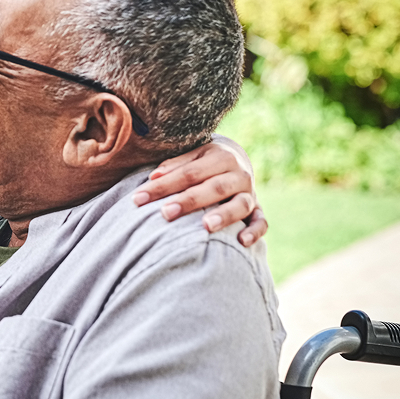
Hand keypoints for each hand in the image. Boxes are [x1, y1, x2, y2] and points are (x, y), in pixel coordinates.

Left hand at [132, 140, 265, 246]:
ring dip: (224, 215)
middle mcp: (238, 174)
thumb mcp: (192, 156)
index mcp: (220, 157)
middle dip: (188, 201)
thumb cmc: (204, 162)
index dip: (162, 186)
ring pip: (240, 204)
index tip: (138, 199)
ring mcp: (250, 193)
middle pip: (212, 188)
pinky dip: (254, 232)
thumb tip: (154, 176)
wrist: (238, 161)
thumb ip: (174, 165)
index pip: (188, 173)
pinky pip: (261, 222)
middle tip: (165, 213)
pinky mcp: (258, 210)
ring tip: (206, 226)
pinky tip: (241, 242)